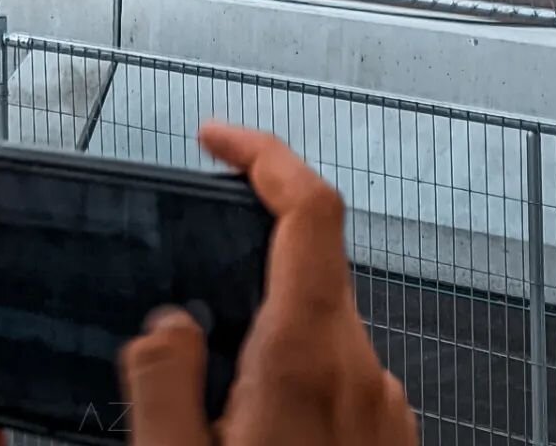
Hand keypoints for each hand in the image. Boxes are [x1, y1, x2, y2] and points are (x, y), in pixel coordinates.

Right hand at [119, 122, 415, 445]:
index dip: (263, 154)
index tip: (218, 139)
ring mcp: (385, 406)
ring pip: (326, 325)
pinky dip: (301, 376)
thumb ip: (163, 381)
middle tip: (192, 292)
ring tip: (218, 394)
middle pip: (313, 265)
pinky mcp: (392, 438)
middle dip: (252, 258)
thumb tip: (168, 323)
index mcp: (304, 359)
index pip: (309, 208)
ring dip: (273, 330)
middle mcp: (360, 371)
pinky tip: (264, 427)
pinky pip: (344, 376)